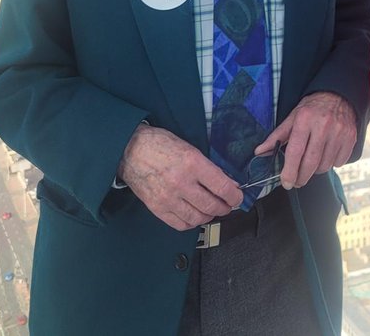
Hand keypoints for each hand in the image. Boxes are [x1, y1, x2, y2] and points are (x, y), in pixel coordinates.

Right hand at [117, 123, 241, 229]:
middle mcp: (181, 183)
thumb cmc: (160, 145)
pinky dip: (192, 223)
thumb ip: (210, 168)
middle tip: (227, 204)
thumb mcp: (190, 149)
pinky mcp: (157, 208)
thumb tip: (228, 183)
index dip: (235, 196)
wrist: (131, 150)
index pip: (222, 187)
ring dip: (209, 216)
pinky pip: (180, 224)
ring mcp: (168, 198)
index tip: (238, 197)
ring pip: (198, 218)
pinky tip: (194, 214)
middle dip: (225, 207)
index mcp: (192, 164)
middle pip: (212, 206)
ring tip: (210, 209)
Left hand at [255, 91, 356, 188]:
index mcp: (305, 119)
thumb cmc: (312, 108)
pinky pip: (339, 162)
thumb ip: (276, 136)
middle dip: (301, 177)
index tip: (286, 182)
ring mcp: (339, 132)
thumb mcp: (292, 117)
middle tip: (297, 182)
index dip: (289, 171)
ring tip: (312, 162)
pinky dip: (331, 164)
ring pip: (325, 165)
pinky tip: (326, 155)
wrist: (338, 95)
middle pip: (311, 162)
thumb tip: (259, 151)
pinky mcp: (350, 137)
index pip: (295, 151)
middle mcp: (323, 125)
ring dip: (316, 170)